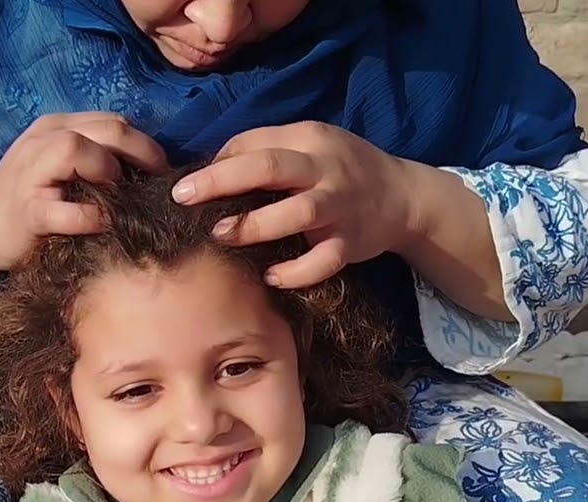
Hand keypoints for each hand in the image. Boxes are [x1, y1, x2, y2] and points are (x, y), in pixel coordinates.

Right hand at [0, 112, 168, 271]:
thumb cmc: (28, 199)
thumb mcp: (61, 167)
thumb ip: (95, 158)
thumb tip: (149, 168)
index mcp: (57, 127)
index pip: (113, 120)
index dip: (145, 143)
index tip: (162, 170)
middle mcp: (43, 140)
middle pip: (106, 127)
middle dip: (143, 152)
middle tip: (158, 182)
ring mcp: (31, 173)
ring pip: (76, 149)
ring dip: (108, 171)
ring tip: (120, 195)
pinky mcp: (27, 211)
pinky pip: (66, 209)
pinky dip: (92, 218)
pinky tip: (104, 225)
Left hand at [171, 121, 418, 286]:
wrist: (403, 197)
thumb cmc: (343, 170)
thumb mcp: (310, 145)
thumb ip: (267, 150)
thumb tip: (212, 167)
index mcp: (309, 138)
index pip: (255, 143)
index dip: (218, 162)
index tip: (186, 185)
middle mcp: (325, 169)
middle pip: (271, 167)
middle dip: (222, 181)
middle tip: (184, 197)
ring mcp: (340, 206)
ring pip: (298, 213)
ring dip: (255, 225)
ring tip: (221, 235)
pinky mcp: (351, 242)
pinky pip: (323, 260)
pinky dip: (297, 272)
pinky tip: (271, 277)